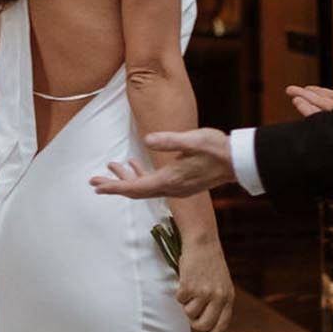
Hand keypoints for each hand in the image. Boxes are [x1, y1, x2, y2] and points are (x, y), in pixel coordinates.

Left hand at [91, 128, 233, 200]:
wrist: (238, 161)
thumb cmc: (217, 148)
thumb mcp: (193, 140)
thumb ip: (170, 140)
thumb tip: (147, 139)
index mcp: (170, 178)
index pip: (135, 187)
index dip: (114, 187)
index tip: (96, 187)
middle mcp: (171, 187)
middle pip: (136, 191)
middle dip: (114, 187)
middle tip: (94, 184)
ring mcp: (177, 186)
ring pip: (145, 187)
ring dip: (127, 179)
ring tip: (111, 169)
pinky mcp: (182, 182)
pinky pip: (155, 183)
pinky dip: (141, 175)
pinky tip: (135, 163)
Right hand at [175, 233, 235, 331]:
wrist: (203, 242)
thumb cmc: (210, 264)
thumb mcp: (221, 283)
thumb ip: (217, 303)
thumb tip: (205, 326)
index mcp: (228, 297)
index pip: (222, 325)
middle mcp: (218, 297)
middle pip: (204, 325)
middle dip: (195, 323)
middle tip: (192, 313)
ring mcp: (204, 292)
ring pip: (189, 313)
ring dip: (187, 304)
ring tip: (191, 287)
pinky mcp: (190, 287)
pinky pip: (180, 300)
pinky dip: (179, 292)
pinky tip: (186, 279)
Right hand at [286, 63, 332, 117]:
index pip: (332, 97)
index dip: (318, 92)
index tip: (306, 88)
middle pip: (322, 104)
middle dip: (306, 97)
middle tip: (289, 91)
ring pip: (320, 111)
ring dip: (305, 104)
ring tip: (292, 97)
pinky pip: (322, 116)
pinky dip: (309, 111)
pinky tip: (299, 103)